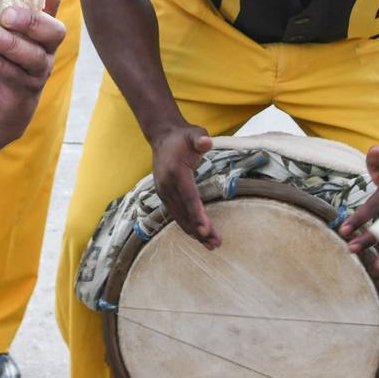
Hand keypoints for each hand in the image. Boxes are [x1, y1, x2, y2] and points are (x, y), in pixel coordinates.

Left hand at [0, 0, 66, 140]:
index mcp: (41, 26)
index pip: (53, 3)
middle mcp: (47, 47)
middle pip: (54, 31)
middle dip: (32, 21)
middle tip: (7, 14)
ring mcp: (39, 70)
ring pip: (35, 57)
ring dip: (12, 44)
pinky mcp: (25, 90)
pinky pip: (15, 77)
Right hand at [149, 124, 219, 248]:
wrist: (162, 137)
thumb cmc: (183, 137)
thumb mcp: (194, 133)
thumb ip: (200, 138)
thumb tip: (206, 142)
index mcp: (176, 172)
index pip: (189, 197)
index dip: (197, 214)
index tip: (205, 229)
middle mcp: (167, 185)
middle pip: (185, 212)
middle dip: (200, 230)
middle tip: (216, 243)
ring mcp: (164, 192)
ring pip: (179, 217)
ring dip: (194, 232)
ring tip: (212, 245)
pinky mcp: (165, 196)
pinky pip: (176, 214)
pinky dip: (187, 226)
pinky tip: (198, 236)